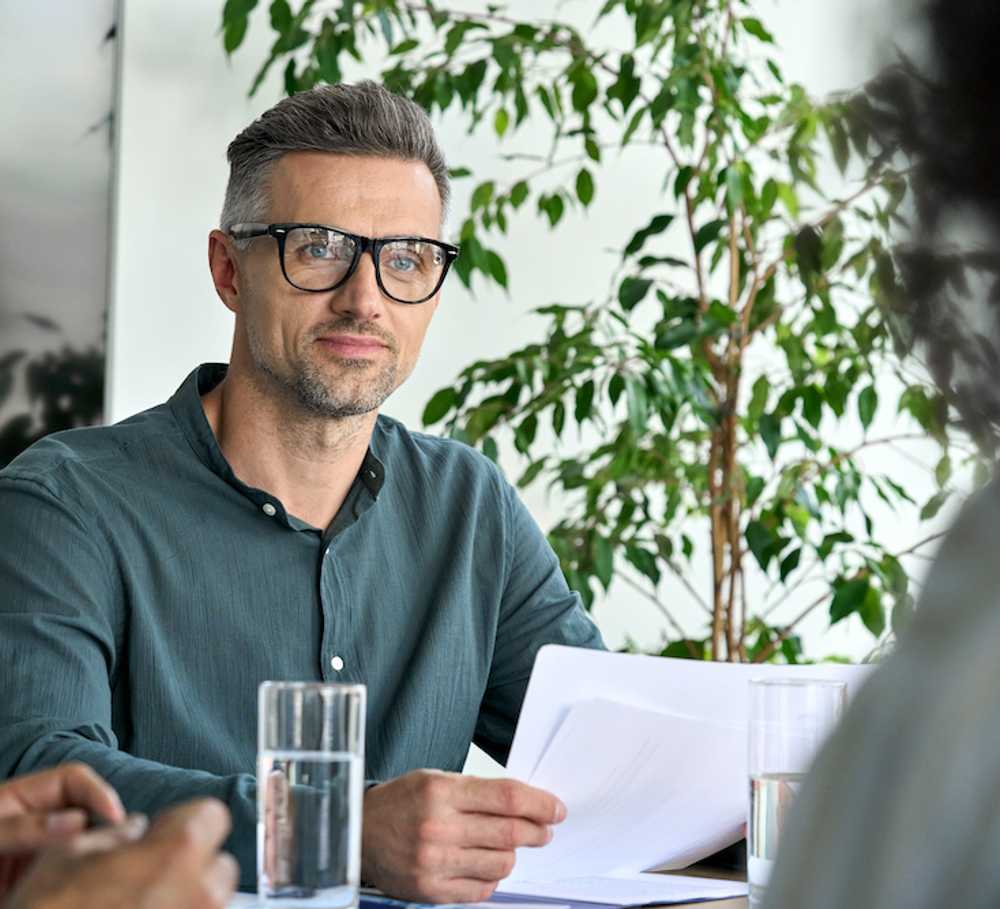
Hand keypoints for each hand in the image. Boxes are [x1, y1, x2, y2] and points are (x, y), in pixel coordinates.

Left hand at [0, 763, 125, 896]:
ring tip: (99, 867)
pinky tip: (77, 886)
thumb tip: (78, 821)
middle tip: (117, 848)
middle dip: (103, 825)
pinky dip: (75, 878)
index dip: (99, 793)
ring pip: (78, 844)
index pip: (74, 780)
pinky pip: (63, 874)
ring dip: (91, 853)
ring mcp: (33, 850)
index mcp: (21, 797)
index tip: (115, 818)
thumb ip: (24, 827)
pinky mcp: (30, 880)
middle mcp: (34, 821)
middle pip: (84, 811)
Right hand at [6, 798, 238, 908]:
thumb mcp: (68, 855)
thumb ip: (115, 835)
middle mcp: (200, 892)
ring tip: (142, 906)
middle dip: (192, 866)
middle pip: (219, 865)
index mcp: (177, 852)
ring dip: (186, 901)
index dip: (185, 822)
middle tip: (152, 876)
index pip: (212, 815)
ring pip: (211, 904)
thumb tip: (135, 830)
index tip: (163, 835)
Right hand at [361, 770, 564, 902]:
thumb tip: (523, 803)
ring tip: (506, 845)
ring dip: (513, 854)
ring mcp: (434, 863)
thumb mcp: (434, 779)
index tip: (556, 809)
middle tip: (544, 829)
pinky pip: (482, 890)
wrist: (356, 833)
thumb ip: (477, 791)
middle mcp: (438, 827)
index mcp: (441, 792)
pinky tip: (484, 864)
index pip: (506, 798)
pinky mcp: (431, 891)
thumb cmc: (400, 803)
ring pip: (501, 864)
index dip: (540, 804)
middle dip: (537, 830)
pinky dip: (491, 878)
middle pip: (509, 832)